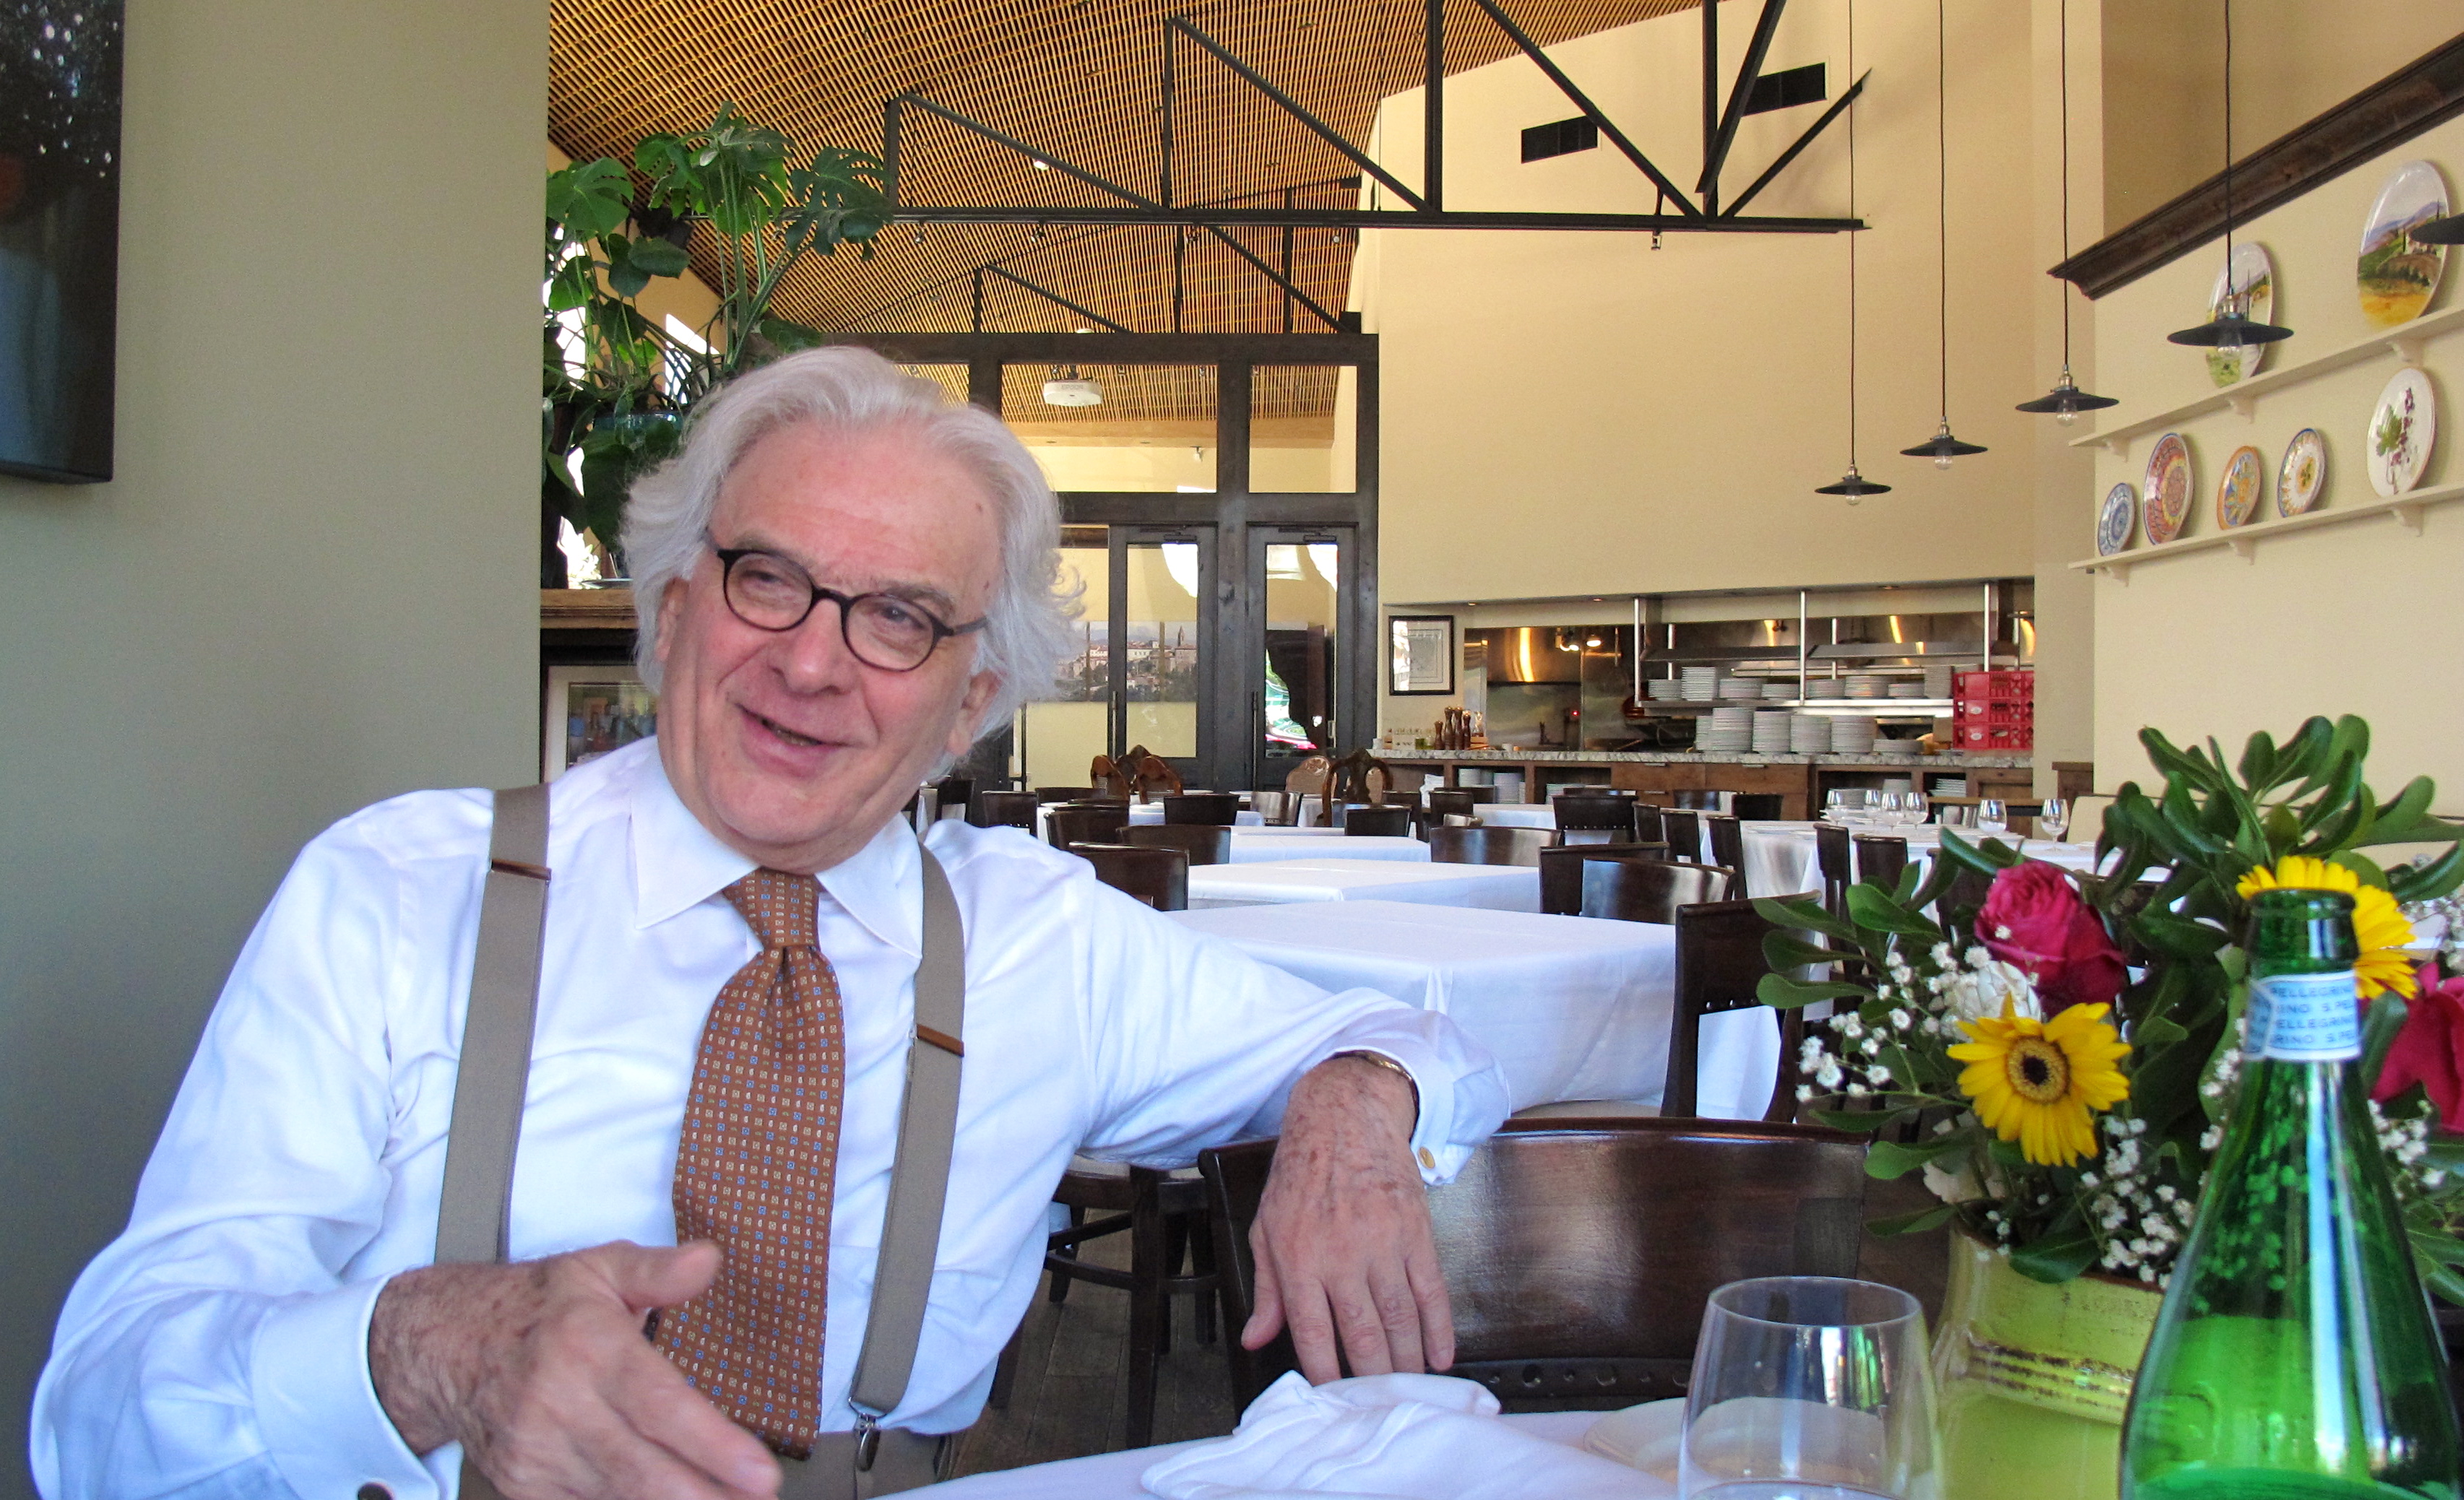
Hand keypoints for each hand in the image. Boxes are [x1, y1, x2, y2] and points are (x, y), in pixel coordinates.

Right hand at [369, 1240, 780, 1499]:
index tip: (763, 1472)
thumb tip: (709, 1260)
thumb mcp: (597, 1268)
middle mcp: (561, 1406)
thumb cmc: (536, 1307)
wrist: (443, 1347)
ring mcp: (538, 1454)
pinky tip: (671, 1499)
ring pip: (618, 1498)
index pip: (660, 1406)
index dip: (713, 1445)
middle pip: (642, 1469)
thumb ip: (656, 1269)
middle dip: (705, 1497)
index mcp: (588, 1347)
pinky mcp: (524, 1486)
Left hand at [1242, 1056, 1453, 1382]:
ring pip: (1400, 1318)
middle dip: (1372, 1378)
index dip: (1325, 1374)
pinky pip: (1431, 1290)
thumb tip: (1255, 1339)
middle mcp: (1341, 1253)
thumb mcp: (1266, 1227)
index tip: (1334, 1399)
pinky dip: (1439, 1328)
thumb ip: (1265, 1290)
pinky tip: (1440, 1354)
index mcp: (1299, 1256)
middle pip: (1362, 1334)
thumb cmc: (1300, 1171)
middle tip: (1378, 1405)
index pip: (1312, 1332)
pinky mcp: (1415, 1231)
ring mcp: (1383, 1242)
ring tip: (1409, 1389)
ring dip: (1407, 1361)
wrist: (1344, 1115)